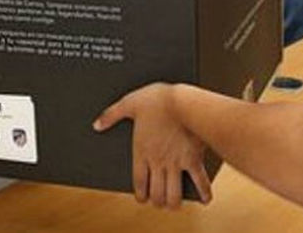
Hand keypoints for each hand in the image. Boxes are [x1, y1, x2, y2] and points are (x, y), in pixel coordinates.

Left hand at [94, 83, 212, 208]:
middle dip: (157, 201)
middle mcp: (158, 162)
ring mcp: (176, 163)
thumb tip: (97, 124)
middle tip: (159, 201)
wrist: (182, 100)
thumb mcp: (129, 103)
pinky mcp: (193, 159)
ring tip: (174, 202)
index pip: (139, 182)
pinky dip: (203, 193)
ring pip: (174, 194)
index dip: (141, 194)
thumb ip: (111, 115)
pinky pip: (199, 181)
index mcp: (142, 151)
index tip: (143, 199)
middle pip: (156, 194)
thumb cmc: (156, 99)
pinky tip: (205, 199)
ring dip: (174, 202)